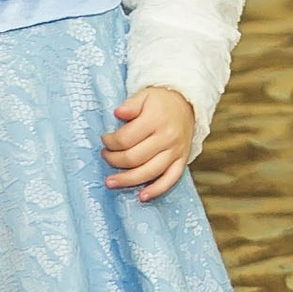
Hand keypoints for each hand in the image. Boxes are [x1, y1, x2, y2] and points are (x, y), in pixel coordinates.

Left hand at [103, 86, 193, 200]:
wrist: (187, 103)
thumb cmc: (161, 101)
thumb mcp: (144, 95)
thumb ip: (130, 105)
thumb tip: (117, 113)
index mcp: (156, 120)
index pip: (125, 139)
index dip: (110, 142)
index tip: (104, 140)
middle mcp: (167, 137)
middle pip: (134, 158)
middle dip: (114, 160)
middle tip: (105, 156)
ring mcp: (176, 151)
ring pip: (149, 172)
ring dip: (127, 180)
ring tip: (111, 182)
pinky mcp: (182, 160)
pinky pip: (170, 179)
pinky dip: (156, 190)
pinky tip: (142, 196)